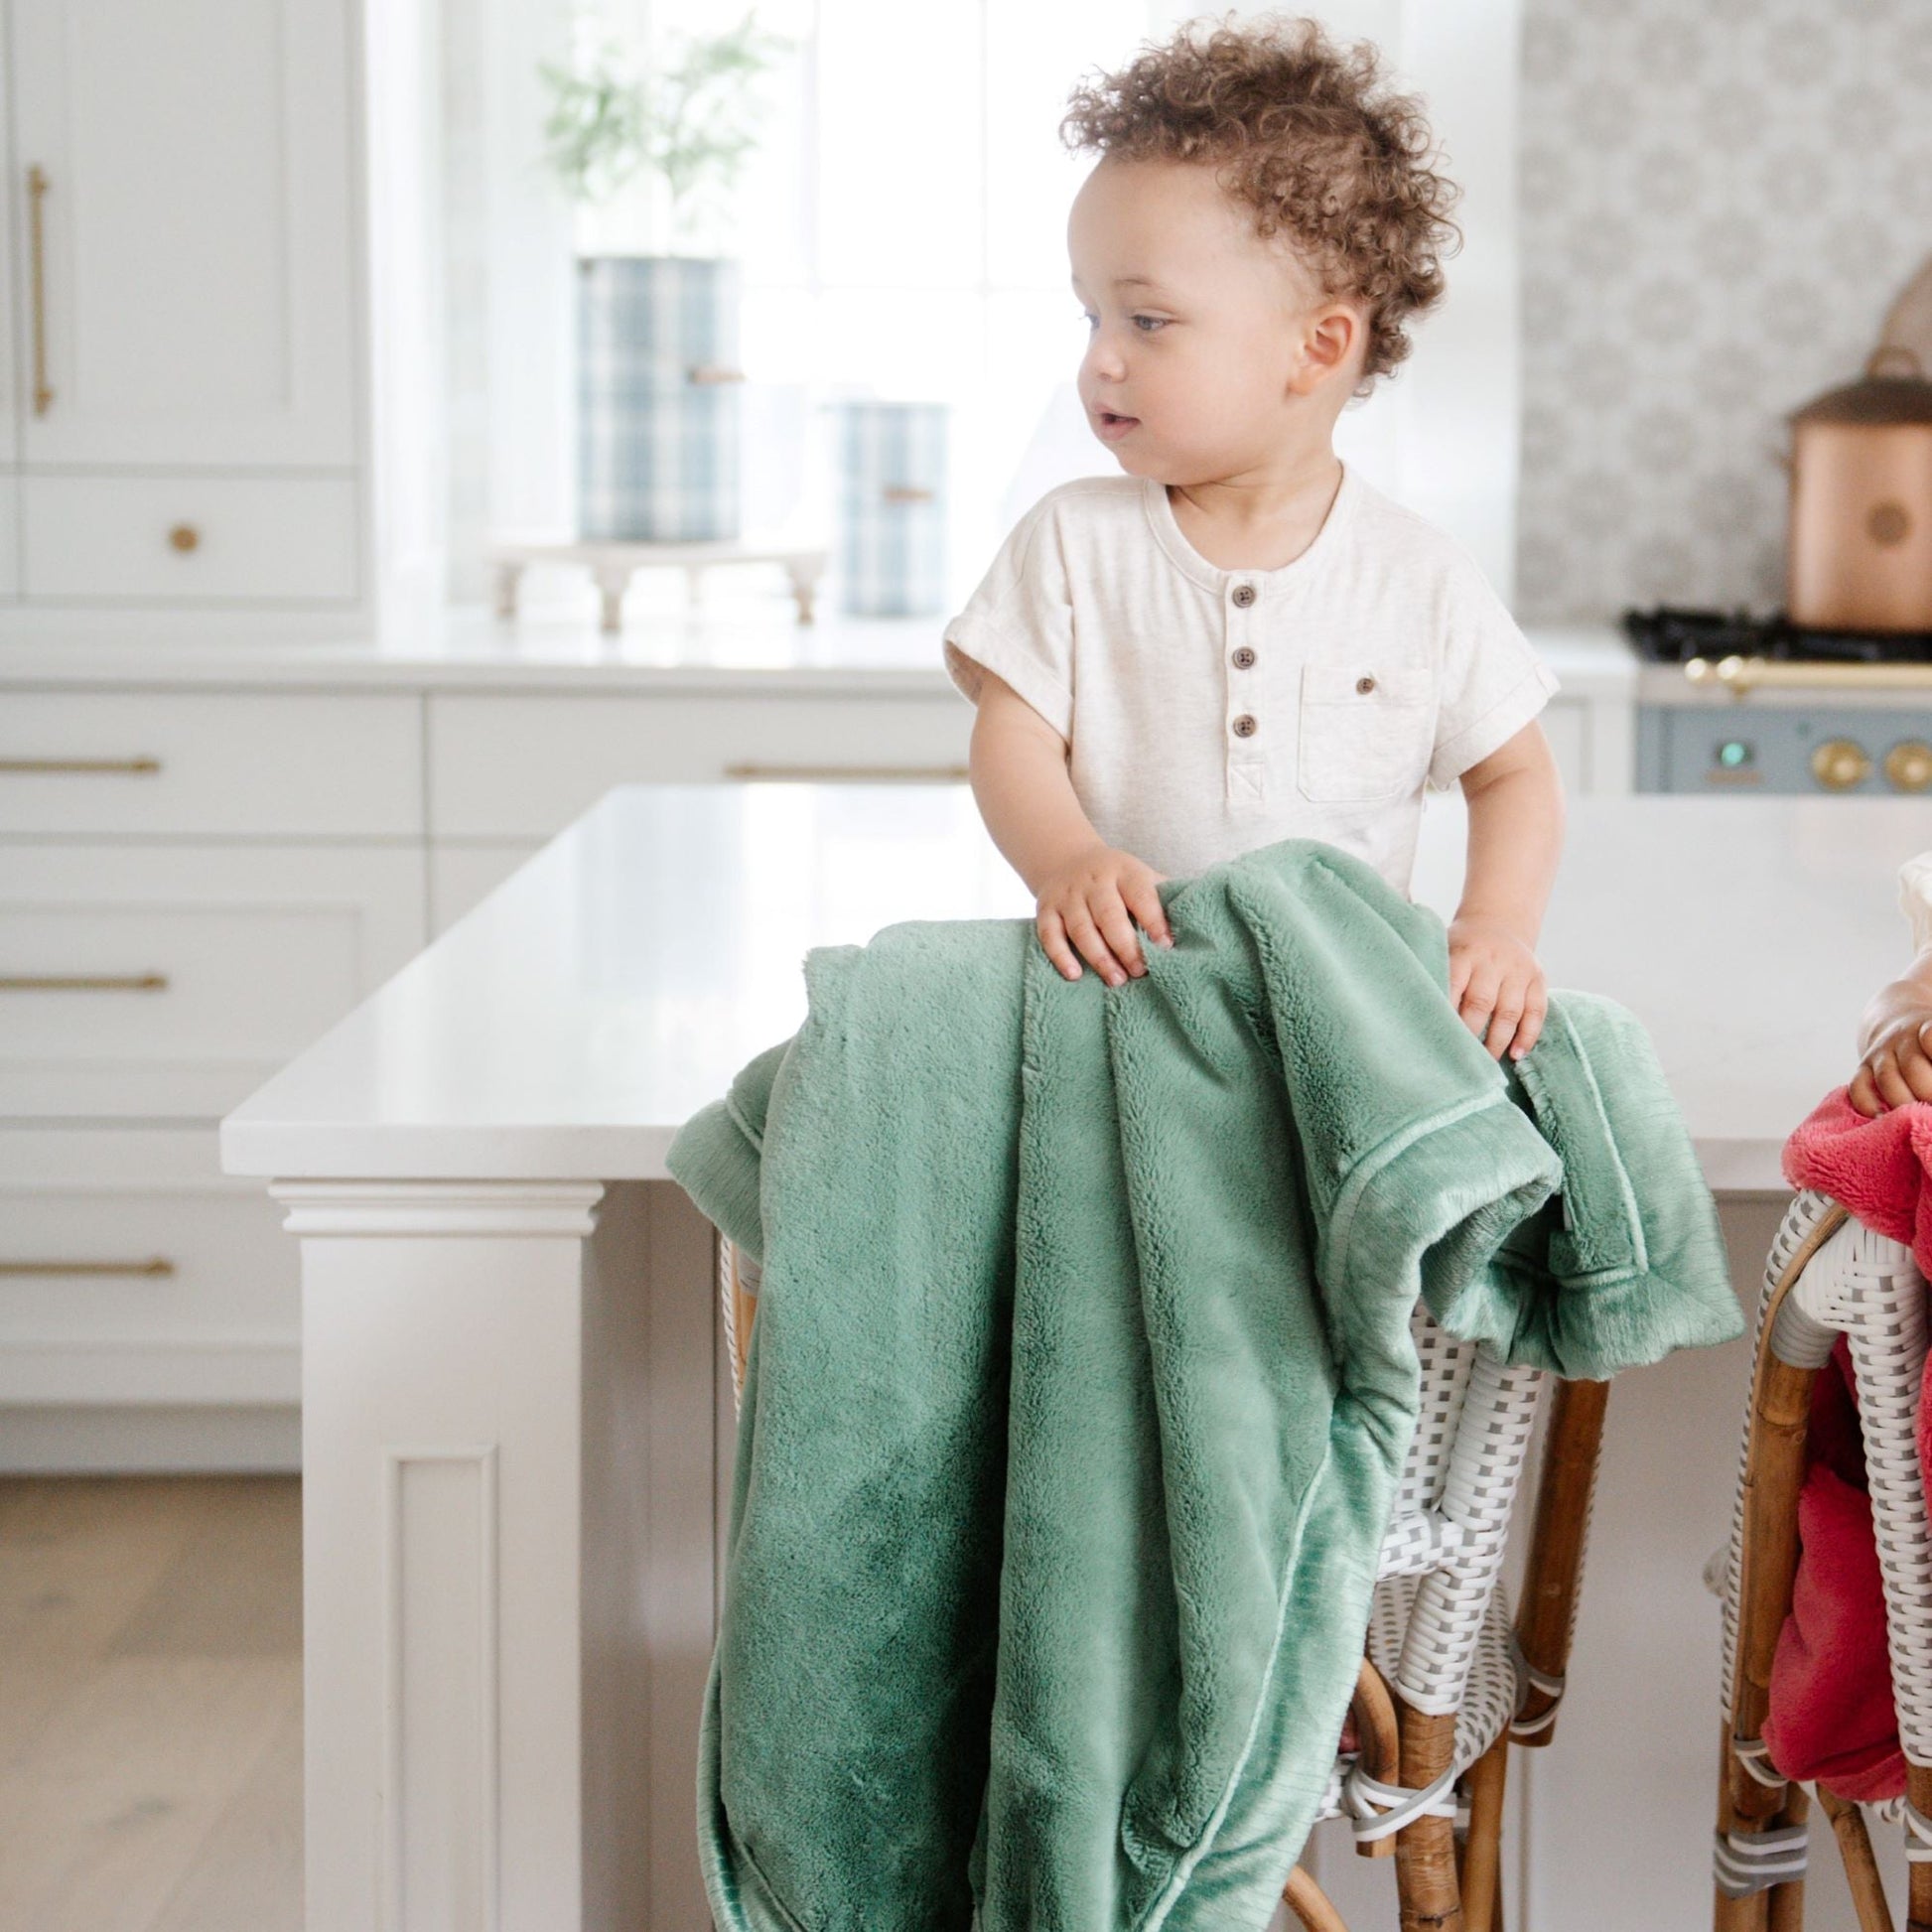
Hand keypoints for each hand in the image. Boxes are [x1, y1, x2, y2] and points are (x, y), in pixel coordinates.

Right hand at [1035, 843, 1170, 987]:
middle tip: (1139, 972)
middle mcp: (1094, 881)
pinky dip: (1060, 955)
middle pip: (1109, 914)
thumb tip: (1200, 920)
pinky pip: (1049, 934)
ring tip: (1116, 980)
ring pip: (1081, 927)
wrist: (1067, 859)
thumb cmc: (1116, 879)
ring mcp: (1068, 895)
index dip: (1154, 921)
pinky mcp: (1046, 909)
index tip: (1166, 946)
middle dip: (1126, 946)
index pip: (1141, 895)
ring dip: (1099, 956)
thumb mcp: (1140, 876)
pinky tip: (1074, 975)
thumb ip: (1164, 895)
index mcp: (1125, 872)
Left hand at [1447, 917, 1547, 1061]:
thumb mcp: (1443, 948)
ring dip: (1498, 1041)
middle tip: (1458, 1060)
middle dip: (1470, 1034)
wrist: (1498, 922)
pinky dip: (1527, 1035)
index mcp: (1463, 952)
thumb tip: (1416, 1018)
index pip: (1453, 986)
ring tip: (1486, 1065)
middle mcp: (1492, 960)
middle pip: (1481, 1003)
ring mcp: (1518, 969)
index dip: (1446, 1015)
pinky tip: (1516, 1055)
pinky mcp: (1538, 978)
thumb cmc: (1461, 948)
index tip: (1437, 1040)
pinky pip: (1536, 1011)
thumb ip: (1434, 976)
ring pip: (1509, 1011)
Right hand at [1849, 1012, 1931, 1116]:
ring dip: (1904, 1104)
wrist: (1903, 1034)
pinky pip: (1858, 1088)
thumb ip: (1931, 1064)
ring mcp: (1880, 1055)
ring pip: (1887, 1080)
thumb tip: (1931, 1097)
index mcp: (1927, 1031)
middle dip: (1927, 1092)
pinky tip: (1882, 1118)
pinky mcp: (1862, 1070)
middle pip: (1913, 1067)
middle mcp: (1902, 1040)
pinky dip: (1867, 1105)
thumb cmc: (1930, 1049)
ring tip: (1916, 1119)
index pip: (1930, 1038)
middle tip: (1931, 1107)